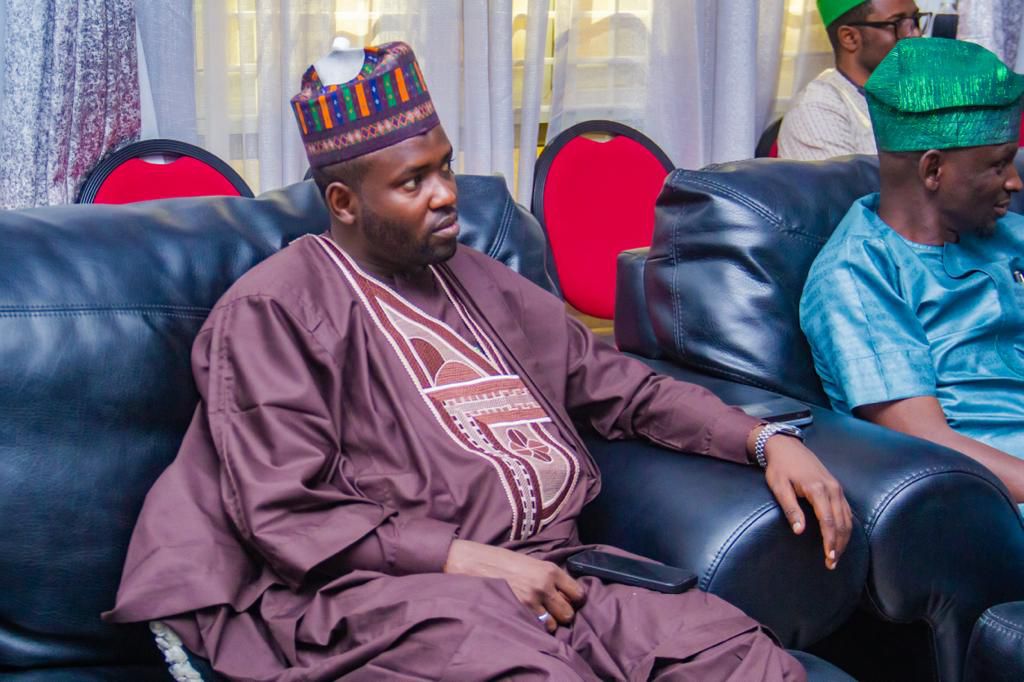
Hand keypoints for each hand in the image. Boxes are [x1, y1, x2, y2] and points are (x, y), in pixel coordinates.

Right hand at [443, 539, 584, 632]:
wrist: (475, 563)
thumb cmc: (502, 561)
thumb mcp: (531, 562)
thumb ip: (549, 576)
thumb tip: (564, 592)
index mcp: (550, 570)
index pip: (578, 593)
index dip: (576, 600)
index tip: (570, 602)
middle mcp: (544, 585)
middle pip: (568, 613)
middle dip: (562, 614)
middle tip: (553, 611)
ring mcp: (531, 601)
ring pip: (554, 624)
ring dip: (548, 622)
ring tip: (538, 615)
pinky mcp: (519, 611)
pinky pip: (537, 628)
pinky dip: (535, 627)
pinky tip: (527, 618)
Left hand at [749, 427, 852, 569]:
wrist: (786, 447)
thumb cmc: (779, 467)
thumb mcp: (778, 487)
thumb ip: (790, 508)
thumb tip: (799, 531)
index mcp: (817, 489)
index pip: (828, 521)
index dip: (829, 542)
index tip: (829, 558)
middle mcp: (832, 488)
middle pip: (841, 523)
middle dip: (838, 545)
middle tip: (832, 564)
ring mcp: (837, 487)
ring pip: (847, 518)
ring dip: (844, 538)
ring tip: (836, 556)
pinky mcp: (837, 487)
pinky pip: (847, 510)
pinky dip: (847, 526)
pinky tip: (842, 538)